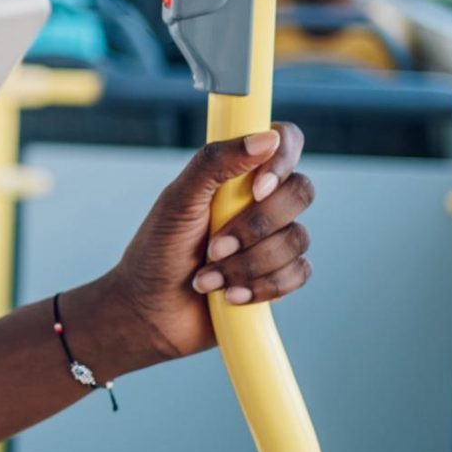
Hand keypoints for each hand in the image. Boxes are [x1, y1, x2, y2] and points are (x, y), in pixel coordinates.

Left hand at [84, 123, 313, 364]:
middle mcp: (261, 201)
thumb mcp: (177, 201)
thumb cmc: (157, 251)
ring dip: (248, 264)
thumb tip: (266, 137)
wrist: (151, 313)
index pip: (284, 140)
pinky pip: (298, 273)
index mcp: (237, 173)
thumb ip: (215, 163)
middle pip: (300, 192)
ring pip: (298, 239)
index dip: (282, 161)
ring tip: (207, 278)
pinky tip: (230, 296)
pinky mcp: (280, 275)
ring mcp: (273, 238)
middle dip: (255, 227)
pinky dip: (262, 287)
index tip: (258, 189)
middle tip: (212, 247)